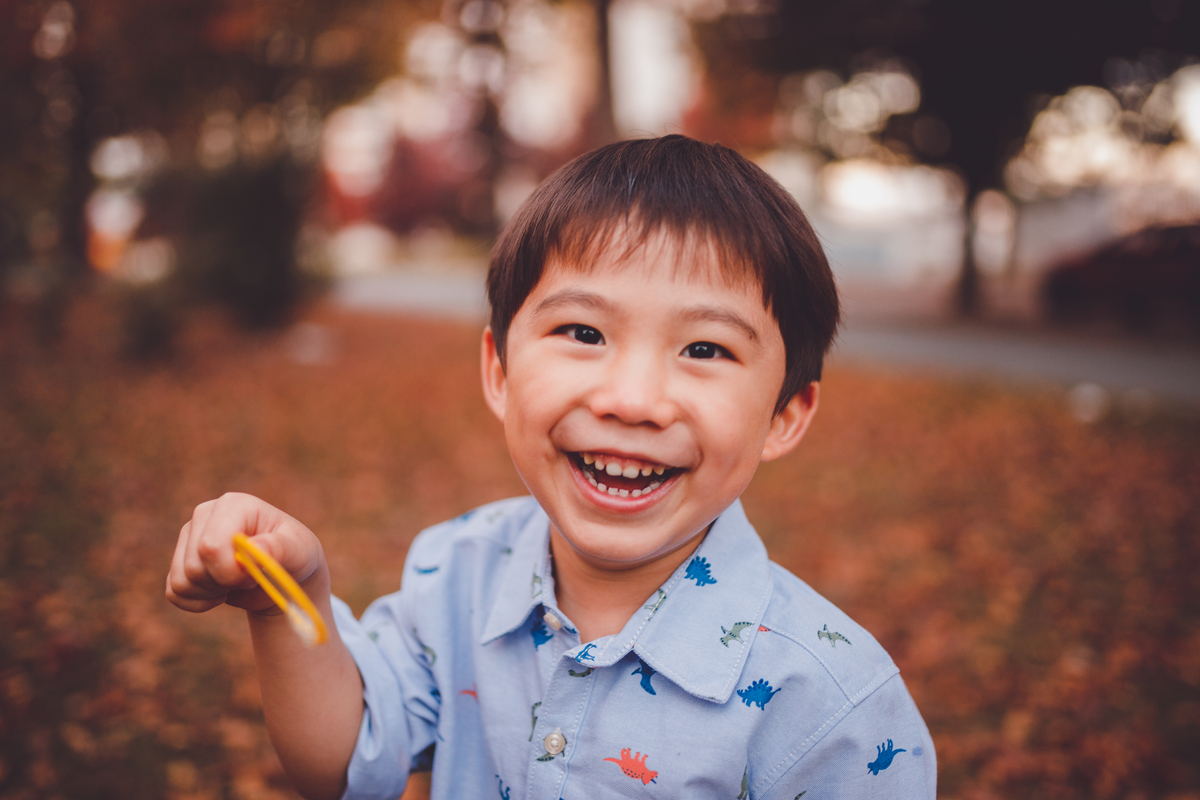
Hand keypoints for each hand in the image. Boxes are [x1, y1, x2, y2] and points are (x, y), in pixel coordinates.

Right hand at [165, 492, 326, 614]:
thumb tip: (255, 548)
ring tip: (237, 582)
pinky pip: (174, 593)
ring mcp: (189, 536)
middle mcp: (205, 514)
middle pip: (194, 566)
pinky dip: (198, 602)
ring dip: (212, 593)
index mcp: (234, 504)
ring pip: (181, 581)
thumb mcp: (298, 551)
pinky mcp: (180, 558)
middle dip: (224, 583)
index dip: (230, 571)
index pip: (211, 546)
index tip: (254, 574)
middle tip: (249, 578)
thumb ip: (279, 548)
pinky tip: (221, 593)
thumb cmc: (295, 556)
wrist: (283, 574)